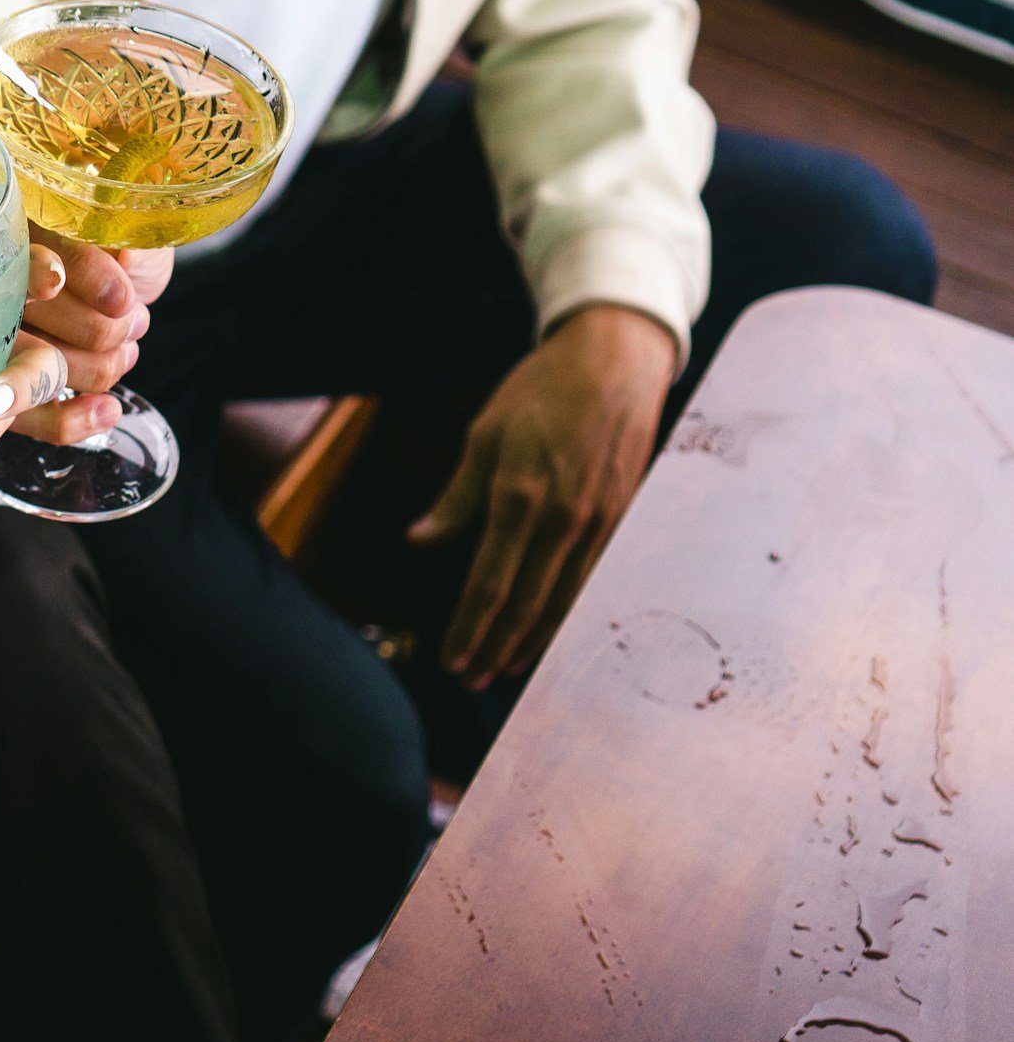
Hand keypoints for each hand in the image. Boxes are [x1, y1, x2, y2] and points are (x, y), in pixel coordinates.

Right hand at [12, 228, 170, 443]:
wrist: (114, 289)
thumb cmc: (116, 252)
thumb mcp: (128, 233)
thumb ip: (129, 242)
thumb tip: (126, 258)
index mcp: (18, 237)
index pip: (39, 257)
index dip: (82, 277)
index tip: (120, 300)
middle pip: (48, 321)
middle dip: (105, 331)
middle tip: (133, 322)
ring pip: (45, 369)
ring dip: (101, 367)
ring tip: (126, 349)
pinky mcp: (5, 391)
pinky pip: (35, 418)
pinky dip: (75, 419)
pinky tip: (107, 410)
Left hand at [414, 305, 678, 688]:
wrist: (616, 361)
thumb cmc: (540, 393)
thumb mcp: (485, 436)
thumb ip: (457, 499)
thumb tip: (419, 542)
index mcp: (521, 495)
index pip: (490, 580)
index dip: (470, 626)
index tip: (453, 659)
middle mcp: (564, 517)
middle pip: (528, 601)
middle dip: (497, 645)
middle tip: (473, 679)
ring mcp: (599, 520)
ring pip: (566, 597)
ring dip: (535, 639)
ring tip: (508, 669)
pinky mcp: (622, 517)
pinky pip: (594, 577)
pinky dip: (571, 611)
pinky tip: (555, 630)